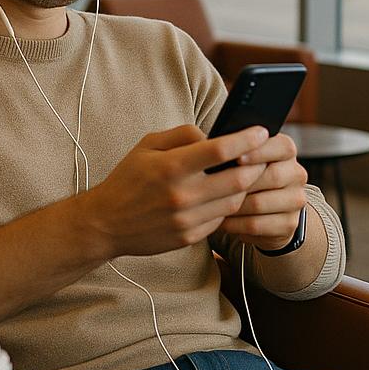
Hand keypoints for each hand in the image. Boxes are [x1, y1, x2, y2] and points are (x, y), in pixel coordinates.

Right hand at [82, 124, 269, 257]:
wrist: (106, 224)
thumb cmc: (128, 178)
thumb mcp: (147, 145)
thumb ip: (182, 134)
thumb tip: (214, 134)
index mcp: (171, 166)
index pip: (220, 150)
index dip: (246, 139)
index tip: (261, 132)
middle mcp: (182, 195)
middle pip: (238, 179)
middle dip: (256, 165)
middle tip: (262, 155)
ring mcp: (187, 219)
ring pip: (235, 201)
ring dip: (246, 186)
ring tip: (247, 173)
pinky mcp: (189, 237)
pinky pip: (221, 219)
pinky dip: (228, 205)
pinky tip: (225, 195)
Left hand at [219, 133, 307, 248]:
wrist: (263, 209)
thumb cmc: (245, 175)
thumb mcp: (242, 156)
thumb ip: (233, 146)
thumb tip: (208, 140)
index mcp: (286, 151)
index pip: (282, 147)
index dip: (259, 152)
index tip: (236, 157)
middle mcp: (296, 174)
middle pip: (272, 177)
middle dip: (241, 183)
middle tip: (216, 186)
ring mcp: (295, 200)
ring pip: (260, 203)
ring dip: (233, 205)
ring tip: (213, 203)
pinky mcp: (289, 224)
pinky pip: (256, 224)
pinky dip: (235, 223)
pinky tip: (222, 220)